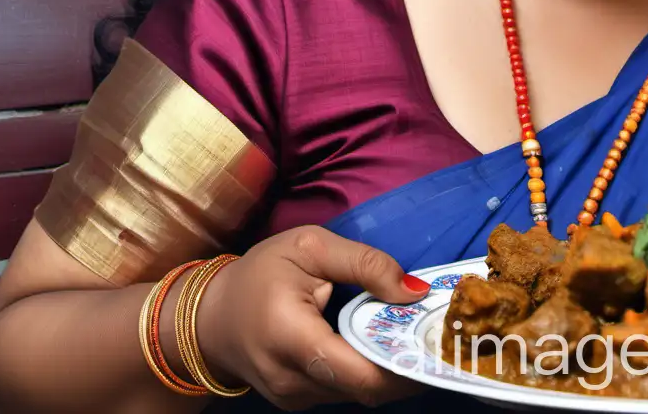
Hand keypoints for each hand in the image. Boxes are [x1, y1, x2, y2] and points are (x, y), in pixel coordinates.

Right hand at [194, 226, 430, 409]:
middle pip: (366, 388)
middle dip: (406, 366)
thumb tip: (416, 291)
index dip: (405, 366)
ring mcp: (294, 398)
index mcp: (292, 338)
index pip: (361, 374)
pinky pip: (344, 391)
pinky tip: (383, 347)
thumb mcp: (310, 248)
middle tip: (438, 338)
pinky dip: (368, 371)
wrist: (208, 316)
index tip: (437, 344)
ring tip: (415, 337)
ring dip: (389, 369)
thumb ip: (365, 264)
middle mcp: (292, 381)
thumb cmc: (259, 275)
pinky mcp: (298, 402)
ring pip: (358, 393)